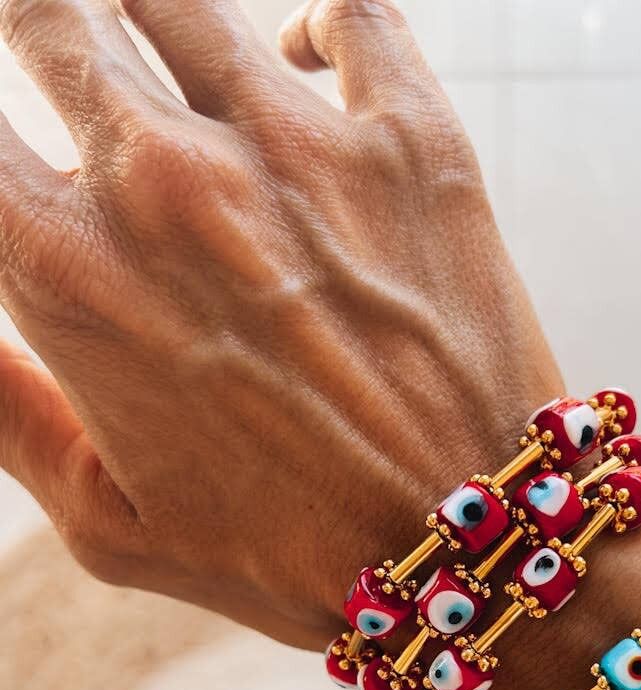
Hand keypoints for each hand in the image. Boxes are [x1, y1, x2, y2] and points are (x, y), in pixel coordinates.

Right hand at [0, 0, 562, 647]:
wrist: (467, 554)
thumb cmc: (289, 557)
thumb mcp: (110, 522)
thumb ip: (7, 417)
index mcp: (72, 273)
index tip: (20, 159)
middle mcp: (166, 181)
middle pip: (49, 17)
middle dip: (38, 25)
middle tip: (58, 45)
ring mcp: (294, 145)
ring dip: (148, 7)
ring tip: (154, 38)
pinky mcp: (413, 139)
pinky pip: (351, 14)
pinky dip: (320, 26)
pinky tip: (303, 57)